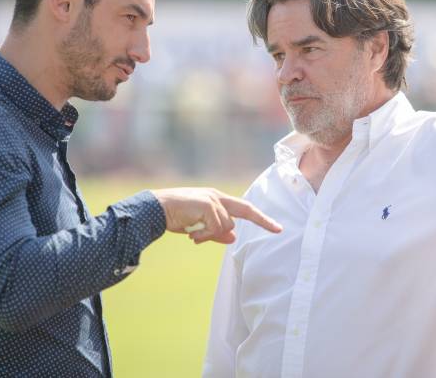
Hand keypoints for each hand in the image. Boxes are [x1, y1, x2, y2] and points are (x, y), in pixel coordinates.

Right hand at [152, 187, 282, 243]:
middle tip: (279, 229)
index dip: (261, 218)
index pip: (243, 208)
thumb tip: (233, 238)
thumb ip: (216, 232)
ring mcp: (213, 200)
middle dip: (261, 220)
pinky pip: (215, 228)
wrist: (156, 210)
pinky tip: (191, 233)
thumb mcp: (199, 227)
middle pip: (244, 211)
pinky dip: (204, 234)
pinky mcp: (207, 205)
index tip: (277, 227)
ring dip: (211, 234)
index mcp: (216, 199)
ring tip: (193, 234)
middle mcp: (217, 197)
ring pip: (227, 225)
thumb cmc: (176, 217)